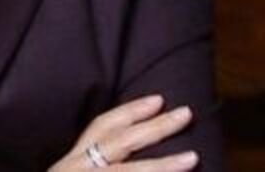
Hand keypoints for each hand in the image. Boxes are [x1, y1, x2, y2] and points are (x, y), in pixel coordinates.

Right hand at [48, 94, 198, 170]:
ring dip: (161, 166)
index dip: (129, 111)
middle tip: (185, 114)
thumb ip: (98, 165)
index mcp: (72, 165)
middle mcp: (75, 171)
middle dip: (154, 128)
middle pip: (118, 144)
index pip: (100, 129)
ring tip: (193, 158)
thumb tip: (131, 157)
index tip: (158, 99)